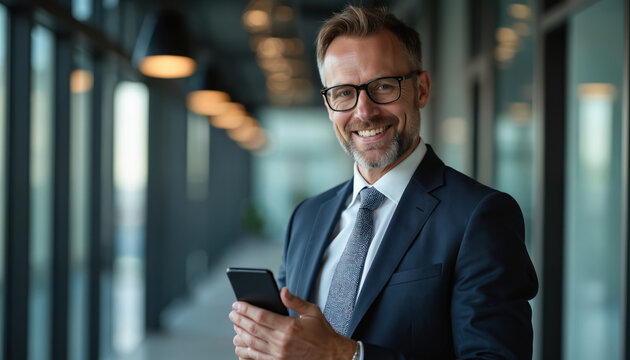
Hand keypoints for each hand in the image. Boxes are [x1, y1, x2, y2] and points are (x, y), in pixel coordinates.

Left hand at [229, 287, 356, 359]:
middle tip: (232, 314)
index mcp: (289, 327)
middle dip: (239, 320)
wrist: (332, 356)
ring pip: (252, 344)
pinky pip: (256, 357)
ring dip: (240, 335)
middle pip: (253, 329)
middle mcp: (282, 342)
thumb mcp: (312, 312)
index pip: (261, 316)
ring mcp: (279, 355)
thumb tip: (282, 290)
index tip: (237, 304)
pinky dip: (246, 351)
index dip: (246, 309)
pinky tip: (241, 345)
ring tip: (235, 327)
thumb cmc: (323, 334)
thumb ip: (295, 301)